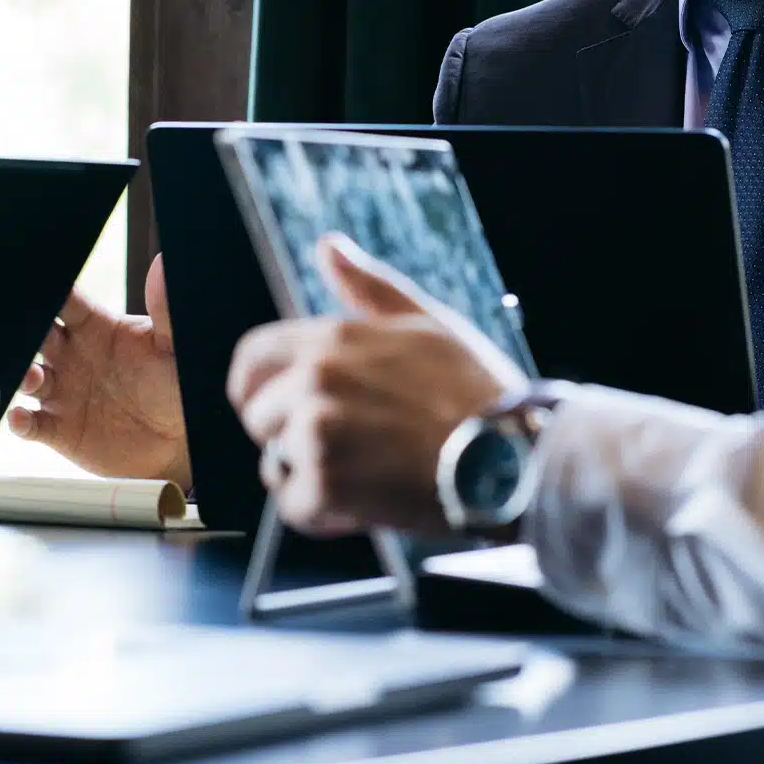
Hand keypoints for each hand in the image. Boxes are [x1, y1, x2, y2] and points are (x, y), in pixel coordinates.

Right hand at [9, 254, 191, 488]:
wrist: (174, 440)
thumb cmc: (174, 386)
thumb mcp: (174, 351)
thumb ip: (165, 314)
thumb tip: (162, 266)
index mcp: (94, 327)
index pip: (65, 301)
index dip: (49, 292)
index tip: (33, 284)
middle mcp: (71, 355)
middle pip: (36, 335)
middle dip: (24, 332)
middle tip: (21, 332)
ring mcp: (62, 392)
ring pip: (27, 377)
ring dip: (22, 376)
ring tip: (31, 377)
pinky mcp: (58, 428)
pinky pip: (30, 424)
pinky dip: (19, 422)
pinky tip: (19, 418)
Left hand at [225, 234, 528, 536]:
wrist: (513, 456)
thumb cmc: (475, 392)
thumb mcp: (424, 323)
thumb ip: (368, 287)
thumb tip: (329, 246)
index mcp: (331, 339)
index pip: (250, 359)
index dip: (257, 389)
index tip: (277, 408)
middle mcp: (313, 380)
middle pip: (259, 418)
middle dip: (291, 437)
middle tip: (348, 448)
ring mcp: (316, 432)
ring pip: (277, 465)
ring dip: (310, 478)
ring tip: (366, 474)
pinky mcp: (326, 485)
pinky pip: (296, 509)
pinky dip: (327, 516)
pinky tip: (368, 504)